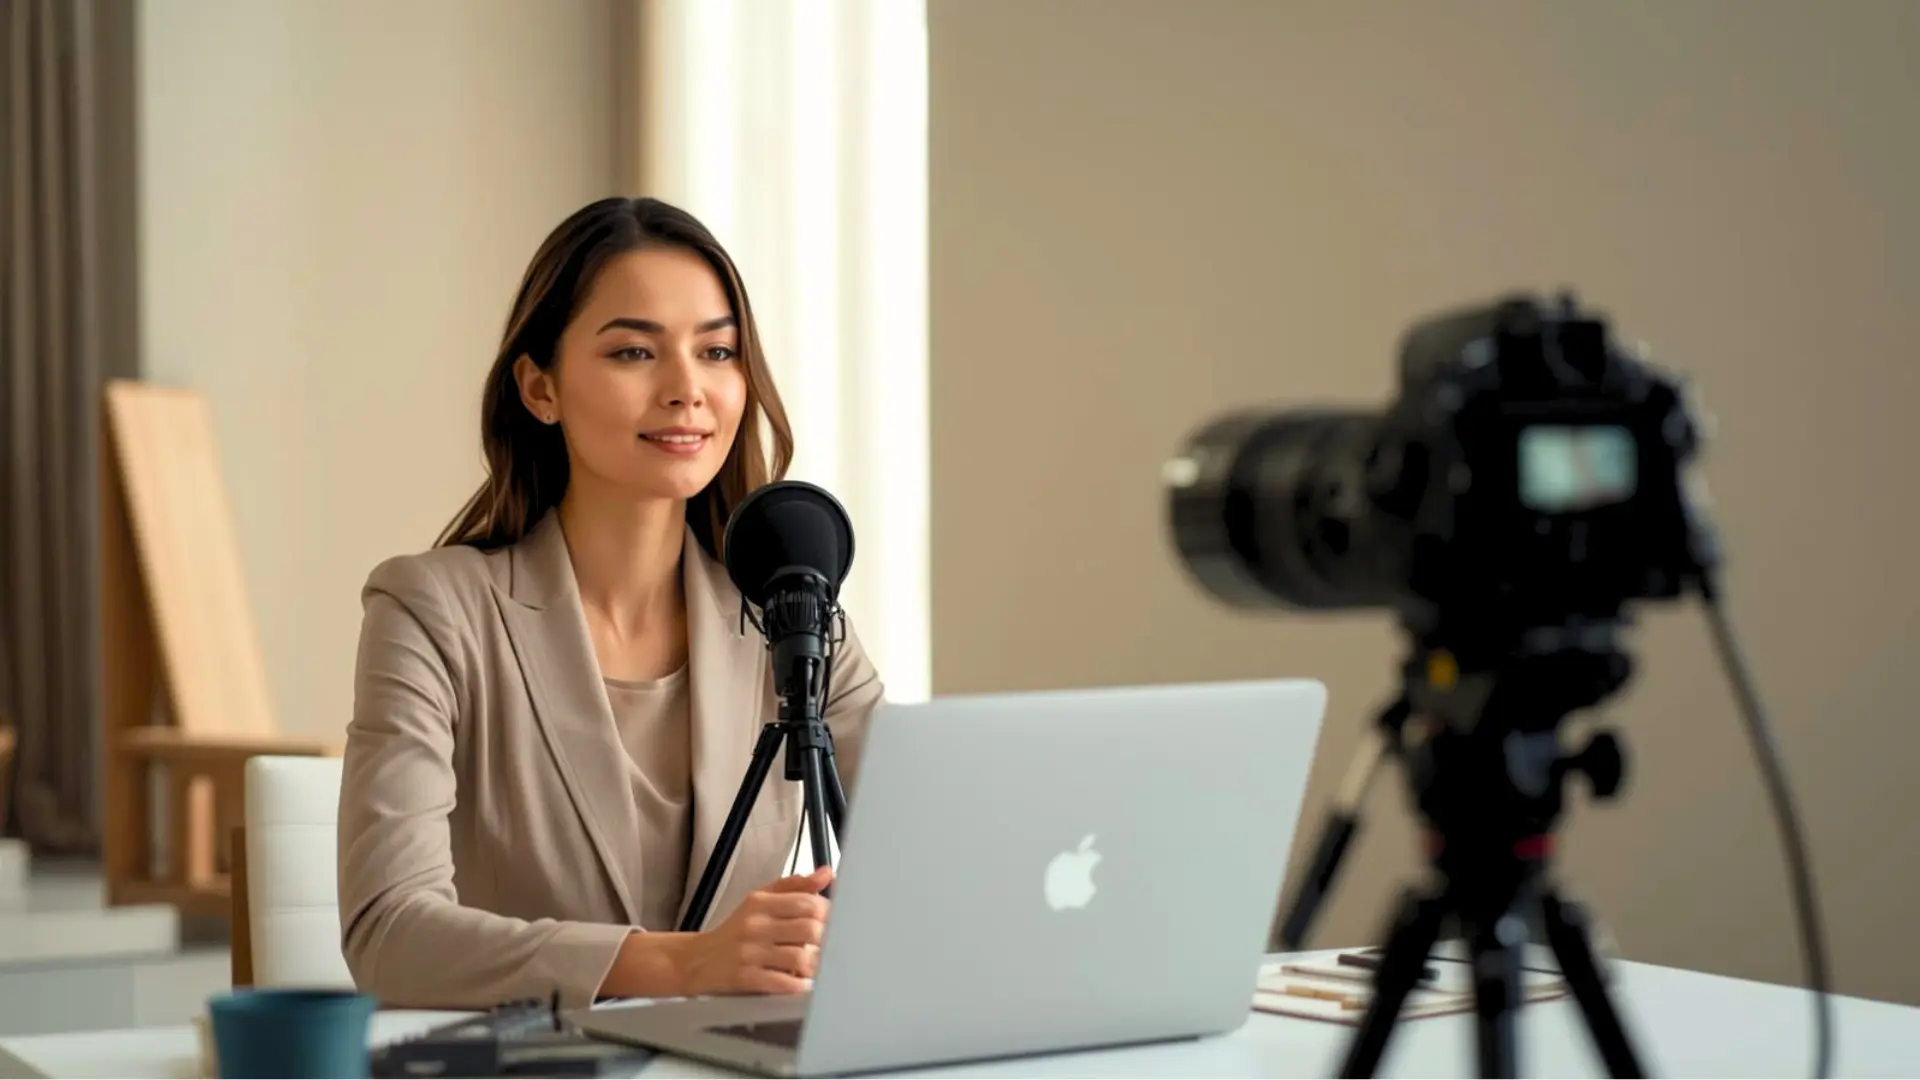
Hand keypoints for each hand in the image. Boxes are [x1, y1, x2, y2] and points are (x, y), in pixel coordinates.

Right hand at [678, 866, 832, 995]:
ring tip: (814, 967)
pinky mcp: (744, 977)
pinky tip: (800, 983)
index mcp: (760, 902)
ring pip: (800, 957)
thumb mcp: (760, 900)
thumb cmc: (735, 931)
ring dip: (814, 966)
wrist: (696, 960)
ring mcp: (749, 952)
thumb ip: (795, 887)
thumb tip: (827, 874)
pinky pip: (781, 982)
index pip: (809, 903)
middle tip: (827, 947)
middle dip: (825, 941)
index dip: (829, 914)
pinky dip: (797, 984)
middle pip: (809, 929)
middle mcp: (755, 925)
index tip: (834, 922)